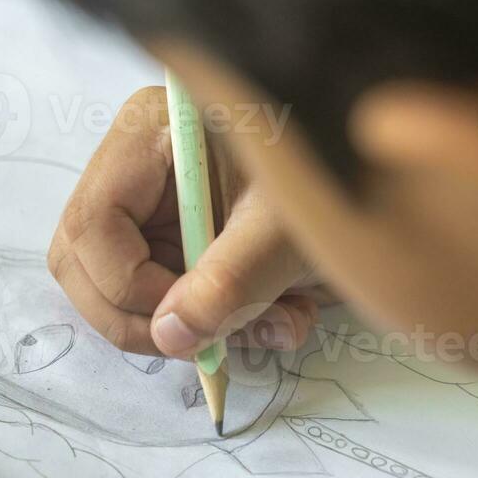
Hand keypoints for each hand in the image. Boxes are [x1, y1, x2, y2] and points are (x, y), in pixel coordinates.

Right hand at [48, 86, 324, 357]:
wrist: (389, 168)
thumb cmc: (339, 168)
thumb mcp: (288, 228)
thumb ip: (230, 283)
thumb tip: (171, 338)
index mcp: (148, 134)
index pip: (91, 227)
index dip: (127, 288)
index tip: (189, 317)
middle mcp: (139, 165)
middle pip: (88, 261)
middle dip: (145, 318)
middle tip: (206, 343)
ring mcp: (158, 202)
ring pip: (125, 288)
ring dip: (191, 327)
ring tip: (271, 324)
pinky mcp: (187, 234)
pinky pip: (172, 295)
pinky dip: (221, 320)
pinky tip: (281, 313)